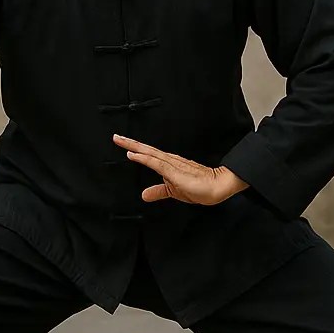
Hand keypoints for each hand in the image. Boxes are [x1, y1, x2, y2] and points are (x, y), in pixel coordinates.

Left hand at [112, 134, 248, 205]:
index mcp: (168, 165)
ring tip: (122, 142)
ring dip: (135, 147)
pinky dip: (144, 158)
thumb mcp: (173, 191)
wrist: (218, 187)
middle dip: (130, 143)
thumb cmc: (200, 187)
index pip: (148, 155)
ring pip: (150, 154)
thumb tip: (144, 195)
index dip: (135, 149)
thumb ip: (158, 191)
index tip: (122, 143)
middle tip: (116, 137)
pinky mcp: (175, 172)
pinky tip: (134, 155)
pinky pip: (157, 164)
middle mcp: (169, 161)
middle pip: (147, 150)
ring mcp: (172, 165)